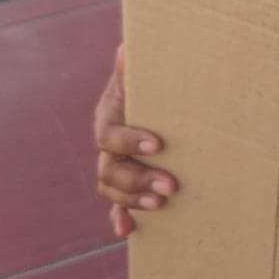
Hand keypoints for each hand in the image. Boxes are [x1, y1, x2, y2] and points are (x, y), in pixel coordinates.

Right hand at [94, 45, 176, 238]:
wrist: (154, 97)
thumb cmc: (150, 83)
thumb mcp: (142, 72)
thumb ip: (134, 65)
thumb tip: (127, 48)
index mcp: (109, 117)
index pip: (109, 135)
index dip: (130, 142)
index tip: (158, 145)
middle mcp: (107, 146)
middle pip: (110, 169)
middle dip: (139, 178)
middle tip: (171, 184)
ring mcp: (114, 167)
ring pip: (112, 189)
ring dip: (134, 199)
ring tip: (161, 202)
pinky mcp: (126, 184)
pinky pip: (117, 206)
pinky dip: (120, 218)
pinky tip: (126, 230)